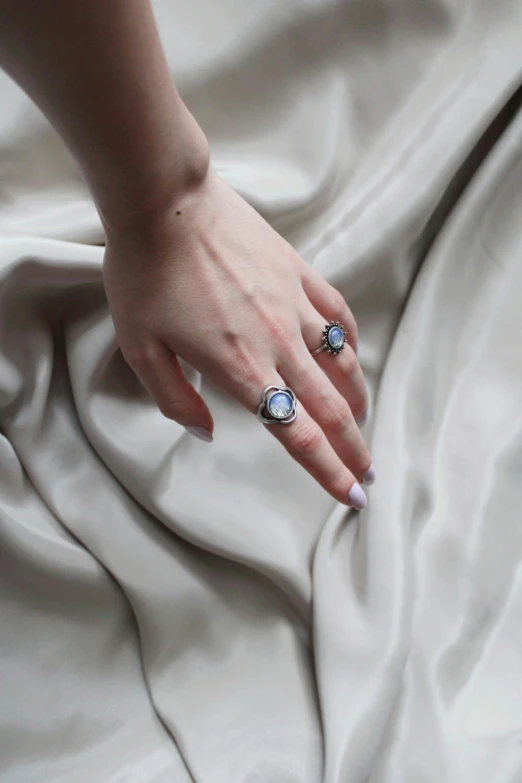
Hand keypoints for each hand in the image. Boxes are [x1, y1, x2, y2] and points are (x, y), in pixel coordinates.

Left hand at [103, 168, 372, 507]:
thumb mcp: (140, 347)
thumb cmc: (145, 274)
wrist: (167, 202)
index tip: (352, 495)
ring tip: (360, 421)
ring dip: (356, 401)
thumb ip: (174, 400)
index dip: (328, 471)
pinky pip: (339, 316)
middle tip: (369, 473)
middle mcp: (278, 344)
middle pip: (330, 409)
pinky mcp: (301, 274)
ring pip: (343, 365)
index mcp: (240, 369)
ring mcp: (295, 306)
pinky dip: (351, 344)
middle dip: (354, 448)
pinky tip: (352, 355)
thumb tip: (208, 432)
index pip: (297, 435)